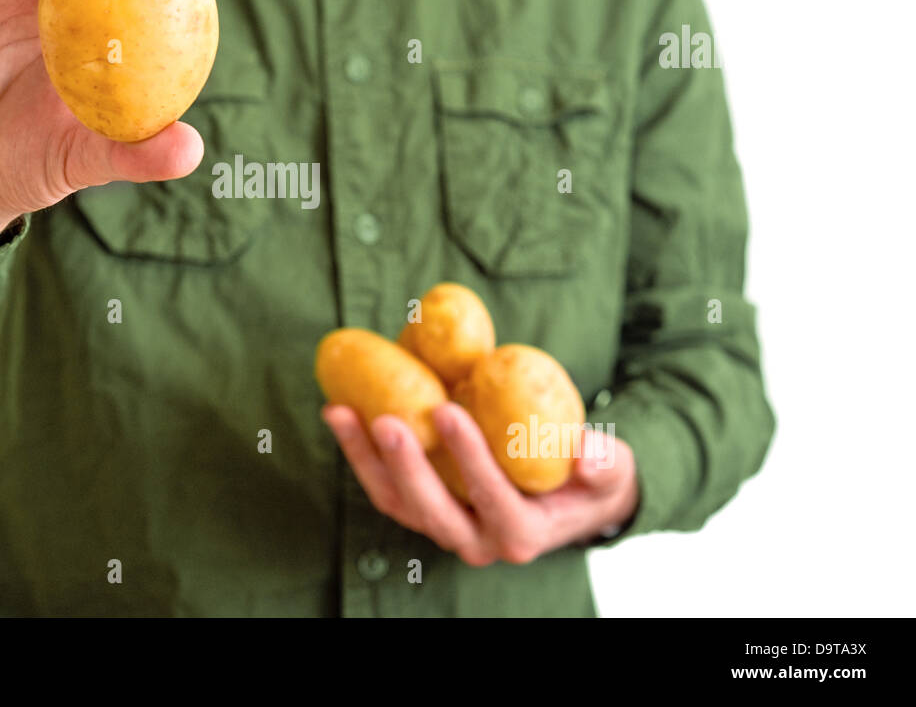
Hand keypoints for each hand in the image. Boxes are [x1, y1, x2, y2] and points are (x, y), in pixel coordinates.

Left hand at [322, 402, 638, 565]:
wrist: (569, 498)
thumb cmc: (590, 478)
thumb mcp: (612, 470)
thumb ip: (604, 463)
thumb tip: (589, 453)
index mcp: (522, 533)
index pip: (493, 499)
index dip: (469, 459)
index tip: (448, 410)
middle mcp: (478, 541)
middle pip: (432, 508)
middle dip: (405, 465)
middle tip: (385, 418)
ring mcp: (445, 527)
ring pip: (397, 501)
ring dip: (365, 458)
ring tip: (341, 412)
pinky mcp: (423, 510)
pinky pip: (384, 487)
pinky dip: (360, 454)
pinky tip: (342, 414)